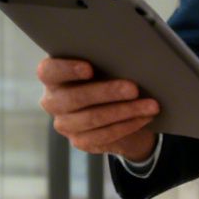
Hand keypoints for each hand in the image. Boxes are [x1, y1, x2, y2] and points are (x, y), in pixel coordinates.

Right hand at [37, 58, 158, 159]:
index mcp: (52, 76)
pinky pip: (104, 136)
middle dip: (107, 93)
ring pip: (92, 119)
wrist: (112, 106)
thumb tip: (129, 57)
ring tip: (150, 105)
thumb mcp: (101, 65)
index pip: (48, 71)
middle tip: (133, 88)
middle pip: (74, 98)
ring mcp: (64, 124)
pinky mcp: (79, 141)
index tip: (89, 69)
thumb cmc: (105, 75)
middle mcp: (52, 101)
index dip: (66, 70)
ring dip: (125, 111)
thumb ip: (104, 60)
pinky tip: (145, 117)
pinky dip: (128, 125)